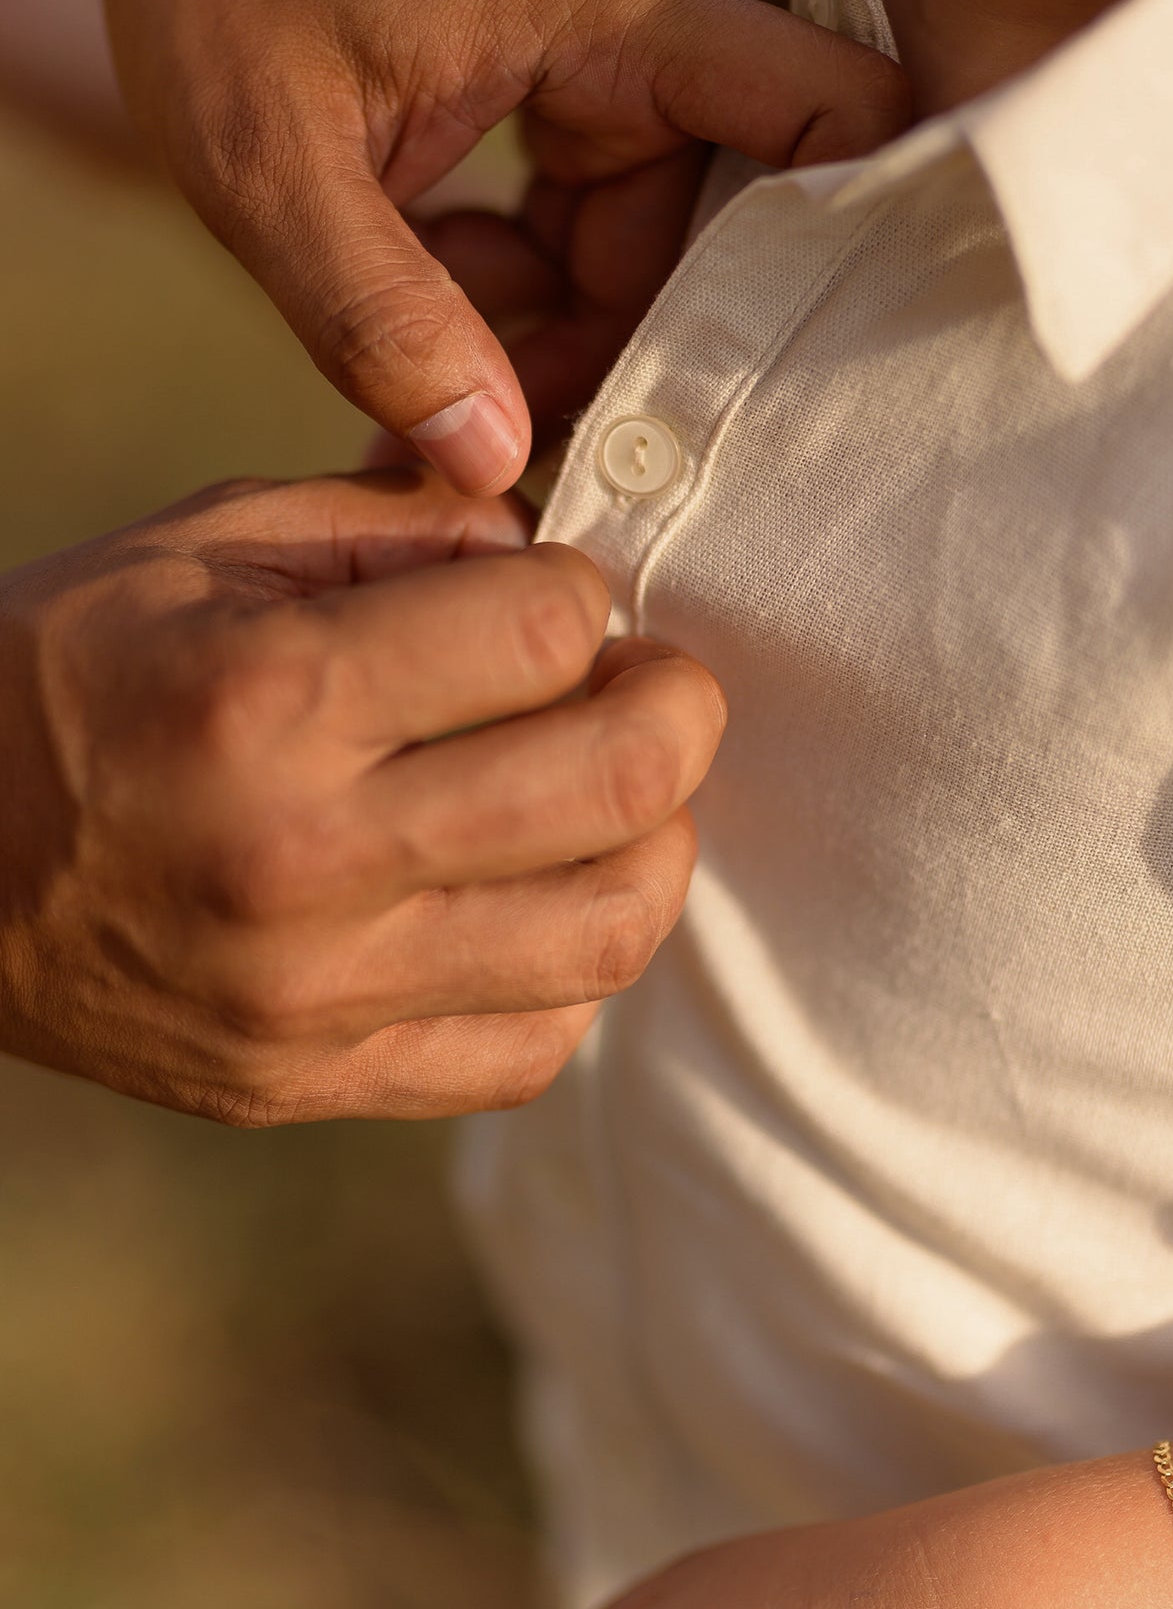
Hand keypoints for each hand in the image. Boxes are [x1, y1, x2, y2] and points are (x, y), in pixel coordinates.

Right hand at [0, 468, 724, 1124]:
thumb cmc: (58, 675)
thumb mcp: (196, 545)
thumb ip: (390, 524)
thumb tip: (553, 542)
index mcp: (268, 698)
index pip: (546, 625)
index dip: (583, 588)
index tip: (556, 594)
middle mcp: (303, 860)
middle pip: (620, 783)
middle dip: (675, 705)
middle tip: (644, 681)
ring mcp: (313, 997)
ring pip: (609, 931)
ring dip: (653, 840)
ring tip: (606, 791)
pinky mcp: (311, 1084)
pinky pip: (531, 1046)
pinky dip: (570, 964)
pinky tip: (530, 896)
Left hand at [53, 0, 908, 488]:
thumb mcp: (268, 169)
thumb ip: (379, 322)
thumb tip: (495, 466)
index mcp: (608, 2)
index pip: (830, 106)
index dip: (849, 242)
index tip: (790, 373)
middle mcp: (644, 5)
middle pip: (721, 221)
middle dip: (626, 339)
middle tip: (504, 431)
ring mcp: (614, 31)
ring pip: (651, 228)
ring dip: (555, 315)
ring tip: (428, 366)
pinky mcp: (574, 59)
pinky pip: (599, 196)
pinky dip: (527, 265)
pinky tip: (433, 290)